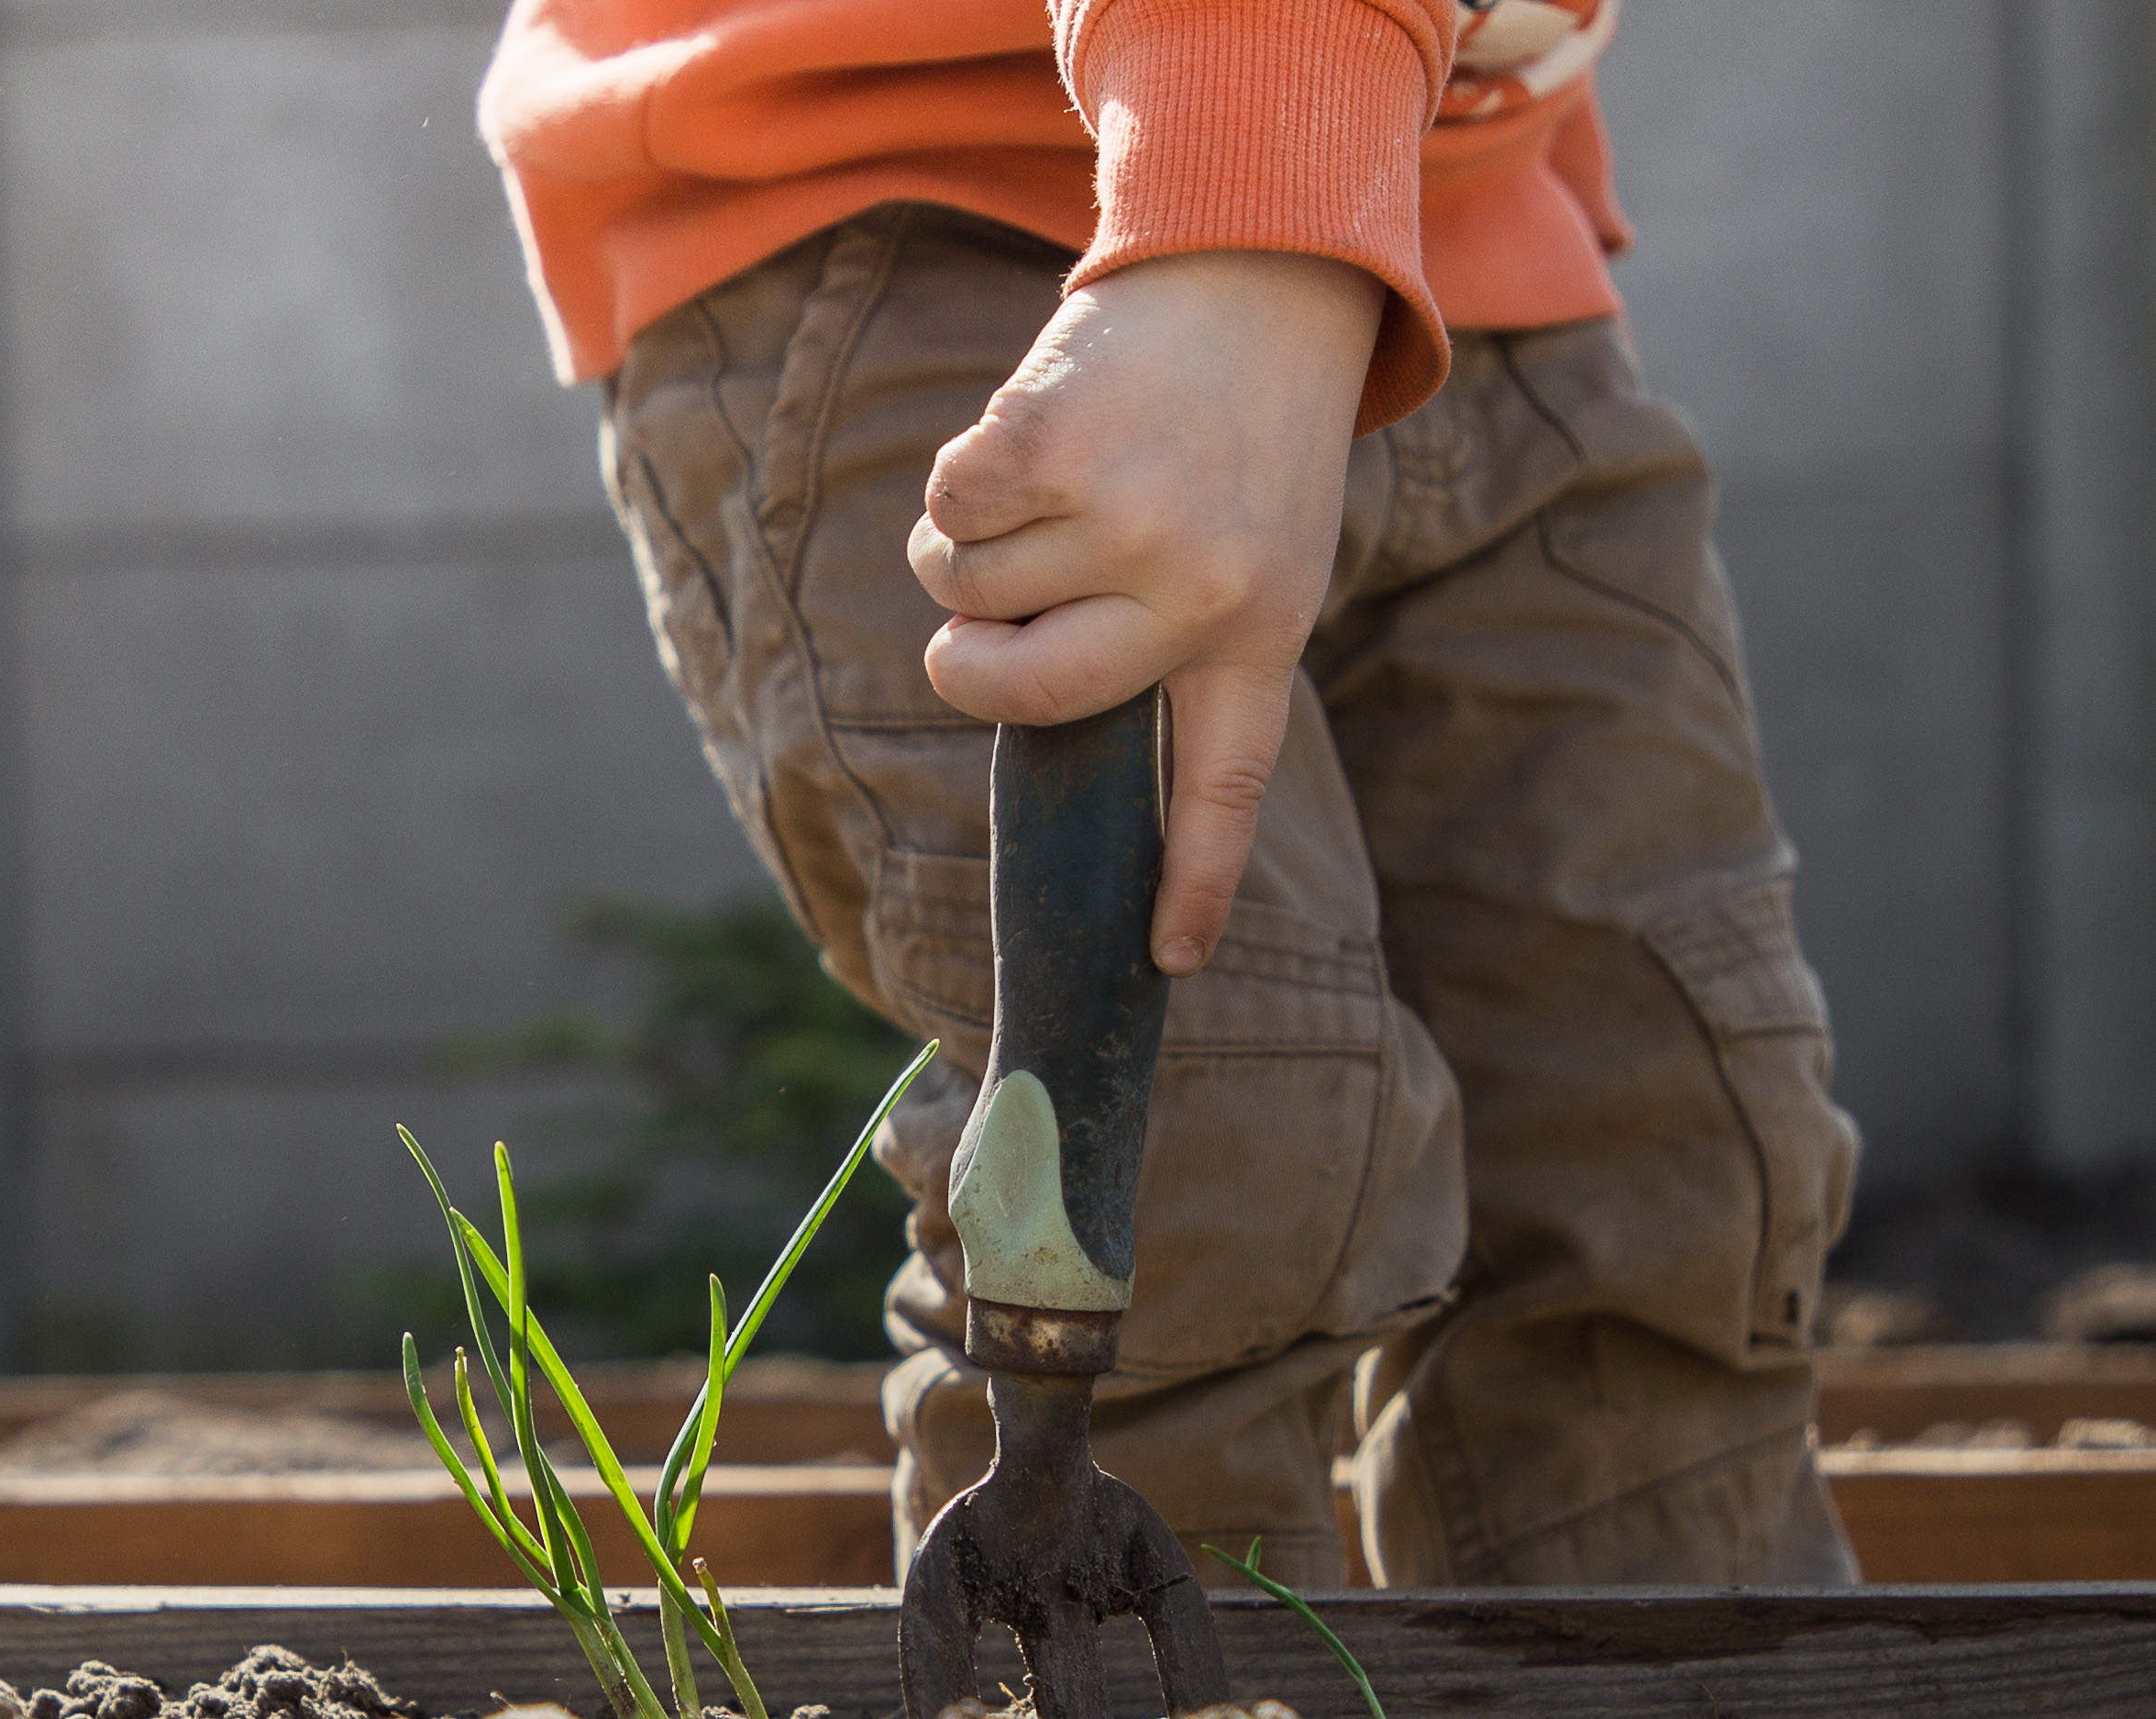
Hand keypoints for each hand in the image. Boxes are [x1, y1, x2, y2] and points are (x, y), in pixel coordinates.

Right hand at [908, 250, 1381, 974]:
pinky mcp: (1055, 450)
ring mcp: (1125, 523)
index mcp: (1258, 631)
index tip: (1169, 964)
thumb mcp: (1253, 540)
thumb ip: (1171, 634)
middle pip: (1022, 694)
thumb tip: (1031, 703)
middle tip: (982, 618)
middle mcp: (1196, 593)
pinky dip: (960, 473)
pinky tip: (1031, 430)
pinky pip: (948, 507)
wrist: (1260, 263)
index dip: (1190, 882)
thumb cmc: (1241, 420)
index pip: (1219, 786)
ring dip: (975, 536)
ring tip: (1055, 474)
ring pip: (969, 590)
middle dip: (971, 663)